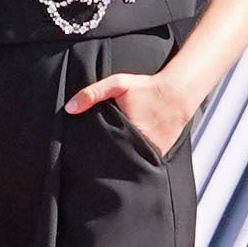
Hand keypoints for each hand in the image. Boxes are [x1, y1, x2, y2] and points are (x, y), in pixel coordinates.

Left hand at [66, 66, 199, 156]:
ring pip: (131, 163)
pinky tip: (128, 153)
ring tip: (111, 157)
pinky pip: (144, 162)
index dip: (94, 152)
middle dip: (106, 158)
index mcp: (129, 130)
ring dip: (121, 160)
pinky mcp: (160, 155)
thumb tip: (69, 108)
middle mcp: (142, 145)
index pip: (105, 149)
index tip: (85, 153)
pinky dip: (136, 159)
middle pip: (116, 158)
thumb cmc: (146, 88)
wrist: (177, 93)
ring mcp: (153, 152)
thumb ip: (93, 93)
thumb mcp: (118, 84)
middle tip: (95, 157)